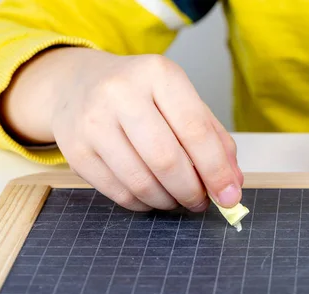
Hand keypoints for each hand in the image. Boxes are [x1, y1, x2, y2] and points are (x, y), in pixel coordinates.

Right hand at [0, 48, 242, 211]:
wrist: (77, 84)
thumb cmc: (142, 96)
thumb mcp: (182, 102)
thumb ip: (214, 140)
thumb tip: (232, 184)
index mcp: (158, 74)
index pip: (195, 130)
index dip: (216, 170)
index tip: (229, 196)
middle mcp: (121, 93)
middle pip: (167, 160)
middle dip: (192, 191)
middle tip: (201, 202)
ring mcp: (93, 122)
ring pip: (141, 182)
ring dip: (168, 201)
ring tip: (178, 199)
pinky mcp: (76, 151)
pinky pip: (118, 193)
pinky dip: (143, 204)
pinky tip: (152, 196)